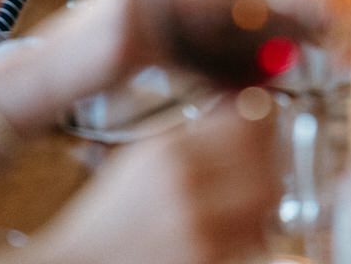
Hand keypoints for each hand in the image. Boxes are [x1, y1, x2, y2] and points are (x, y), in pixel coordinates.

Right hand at [30, 101, 278, 263]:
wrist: (78, 263)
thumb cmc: (108, 214)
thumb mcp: (145, 154)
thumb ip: (193, 130)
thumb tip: (242, 103)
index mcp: (170, 150)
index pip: (247, 119)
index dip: (264, 115)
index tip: (264, 116)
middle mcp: (186, 186)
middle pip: (265, 162)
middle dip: (271, 156)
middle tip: (266, 155)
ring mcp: (198, 229)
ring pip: (266, 202)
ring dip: (267, 192)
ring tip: (253, 188)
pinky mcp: (205, 263)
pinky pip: (254, 240)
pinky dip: (255, 228)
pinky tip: (239, 222)